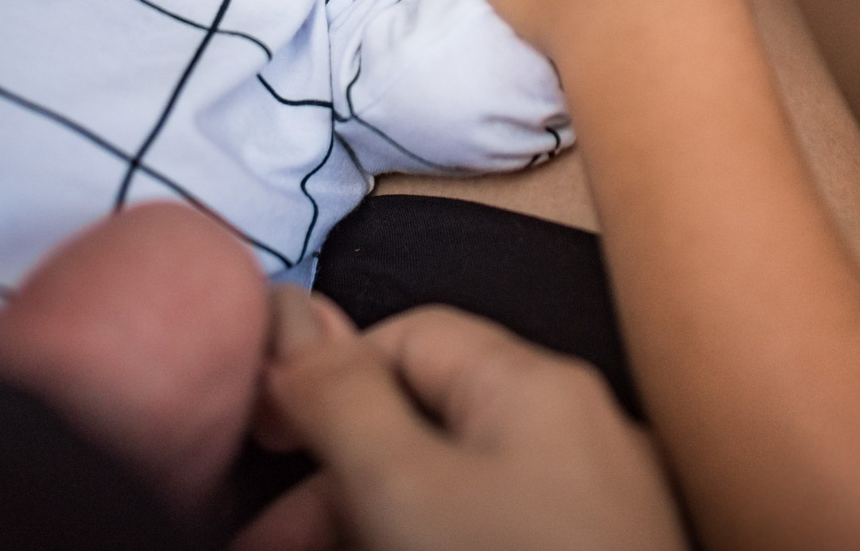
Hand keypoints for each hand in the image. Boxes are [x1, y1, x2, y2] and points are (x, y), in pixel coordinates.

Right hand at [236, 290, 685, 550]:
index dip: (324, 387)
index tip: (266, 444)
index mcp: (539, 387)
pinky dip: (428, 547)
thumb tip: (294, 330)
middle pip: (424, 431)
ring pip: (451, 505)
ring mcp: (593, 520)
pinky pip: (491, 541)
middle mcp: (579, 442)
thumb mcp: (402, 487)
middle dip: (334, 490)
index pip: (407, 338)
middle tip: (268, 545)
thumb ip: (342, 400)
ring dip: (371, 531)